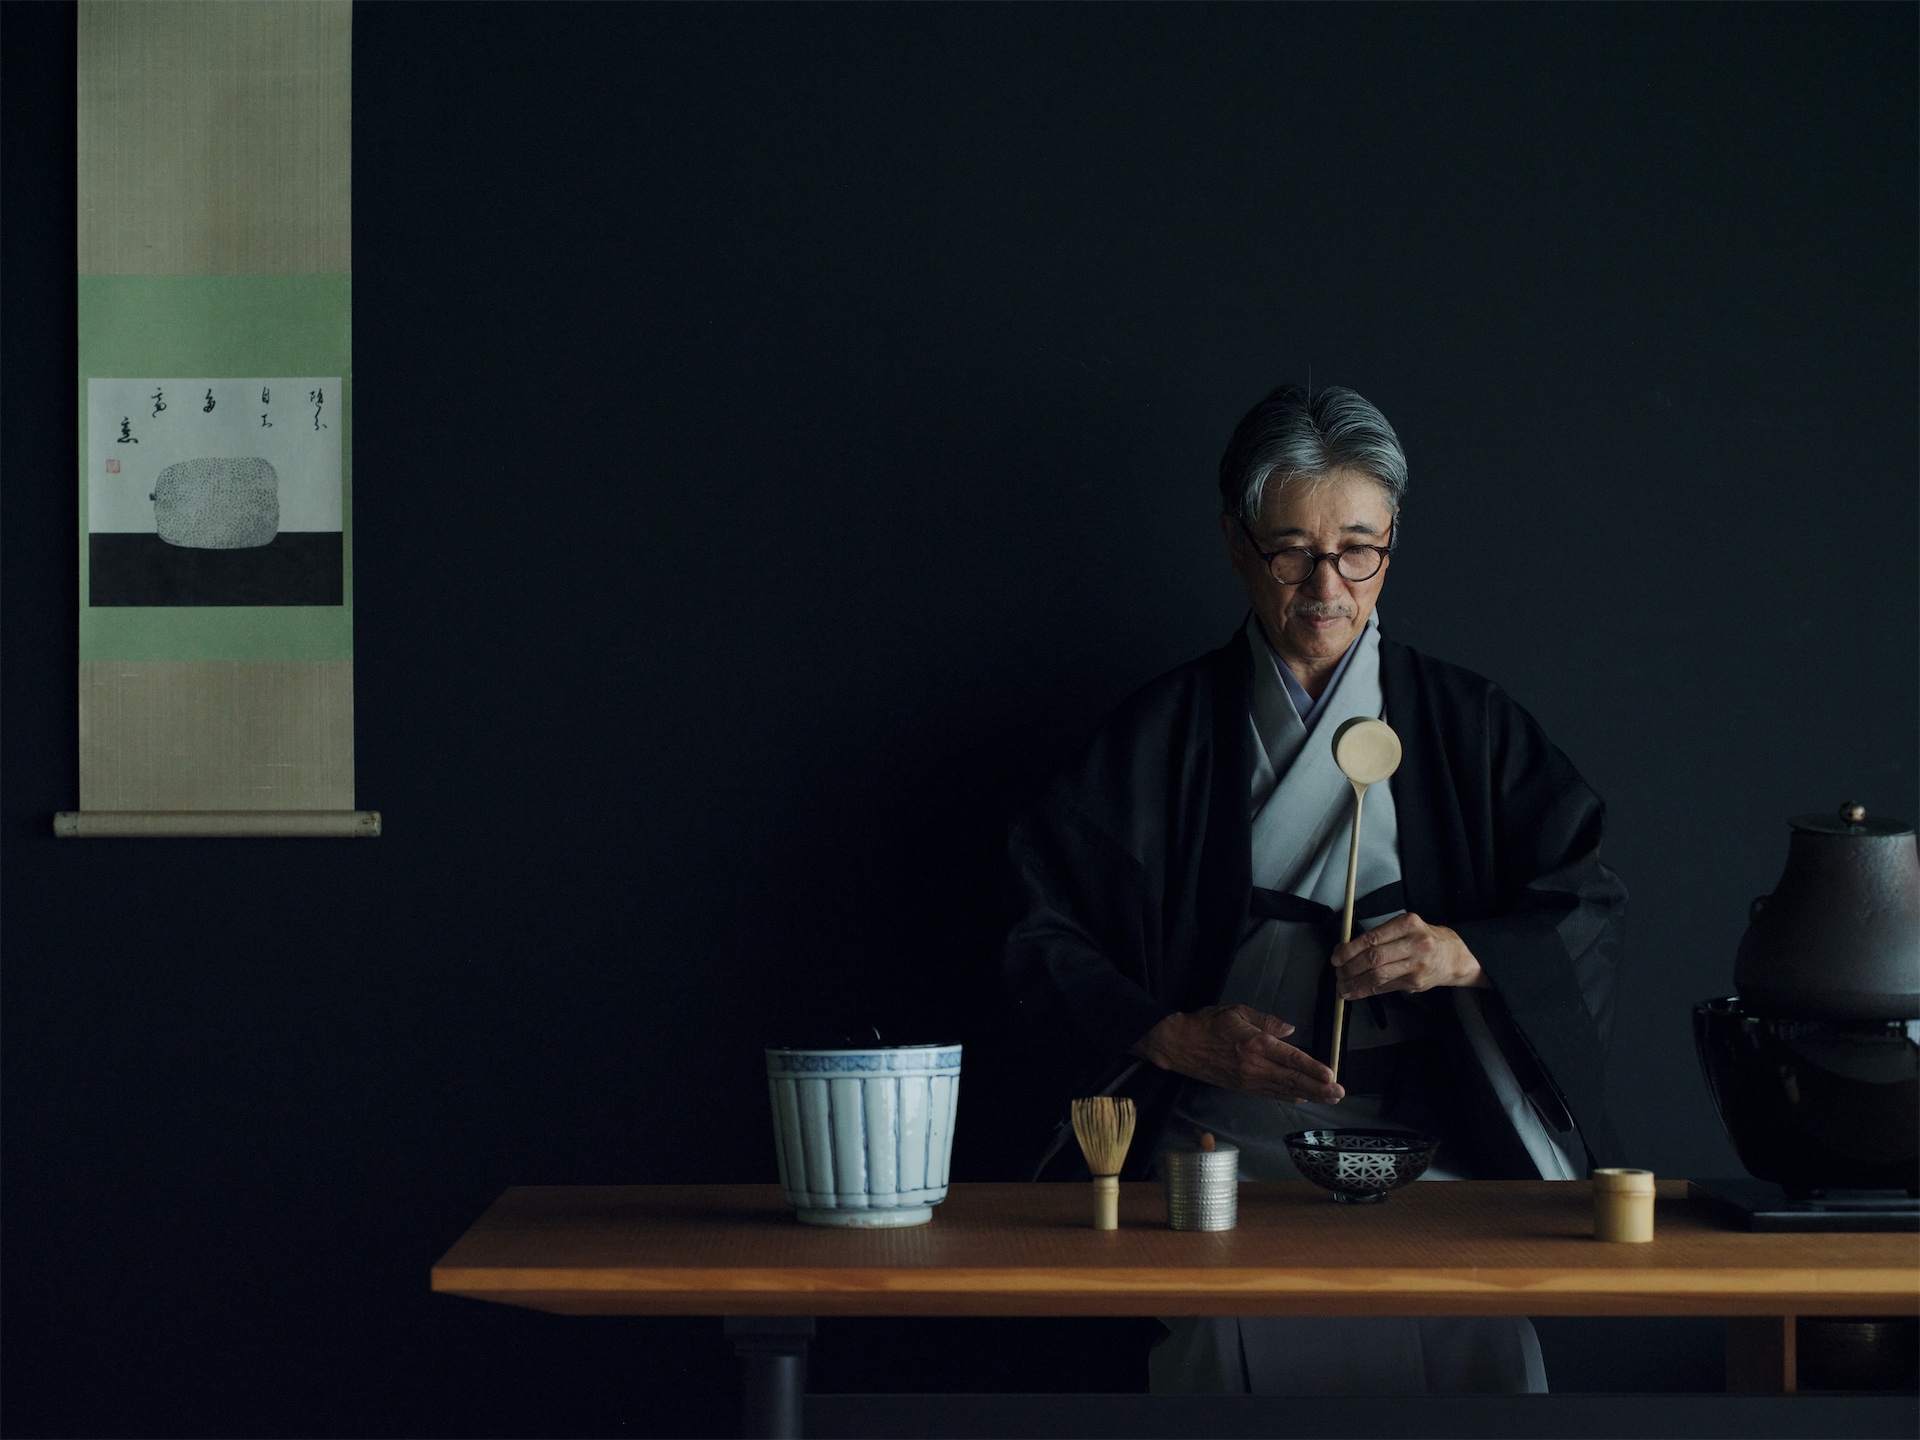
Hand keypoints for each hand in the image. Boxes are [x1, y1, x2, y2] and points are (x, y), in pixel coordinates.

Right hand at [1129, 1003, 1344, 1103]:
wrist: (1180, 1046)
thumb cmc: (1208, 1023)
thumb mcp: (1237, 1012)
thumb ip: (1266, 1021)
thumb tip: (1290, 1030)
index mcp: (1256, 1044)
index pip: (1291, 1059)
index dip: (1313, 1069)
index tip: (1331, 1075)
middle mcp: (1255, 1066)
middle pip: (1293, 1080)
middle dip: (1319, 1088)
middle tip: (1340, 1093)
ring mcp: (1249, 1080)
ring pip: (1285, 1091)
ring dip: (1310, 1095)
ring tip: (1330, 1098)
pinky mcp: (1243, 1088)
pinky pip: (1272, 1094)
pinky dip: (1290, 1096)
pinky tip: (1303, 1097)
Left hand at [1331, 912, 1488, 999]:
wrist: (1453, 956)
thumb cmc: (1422, 938)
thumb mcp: (1405, 927)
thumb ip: (1380, 937)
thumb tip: (1346, 950)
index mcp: (1407, 924)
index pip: (1372, 938)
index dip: (1350, 949)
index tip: (1336, 956)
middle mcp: (1414, 943)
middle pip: (1374, 958)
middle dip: (1350, 967)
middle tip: (1337, 972)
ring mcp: (1416, 965)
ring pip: (1379, 975)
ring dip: (1355, 982)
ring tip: (1341, 986)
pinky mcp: (1416, 983)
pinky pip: (1385, 988)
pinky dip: (1366, 991)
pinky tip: (1354, 993)